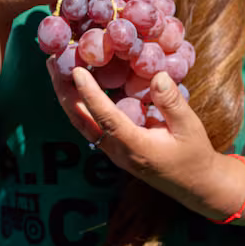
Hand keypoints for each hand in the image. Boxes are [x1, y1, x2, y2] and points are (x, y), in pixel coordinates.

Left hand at [49, 64, 244, 220]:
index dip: (90, 94)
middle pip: (81, 121)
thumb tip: (158, 76)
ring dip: (67, 96)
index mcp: (135, 147)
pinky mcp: (113, 147)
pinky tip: (75, 84)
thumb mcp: (190, 128)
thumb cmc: (193, 154)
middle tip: (51, 61)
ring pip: (81, 123)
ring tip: (55, 67)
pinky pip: (90, 124)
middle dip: (64, 91)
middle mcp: (117, 151)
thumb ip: (172, 104)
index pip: (106, 119)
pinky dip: (79, 102)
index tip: (76, 71)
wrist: (193, 184)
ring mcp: (112, 151)